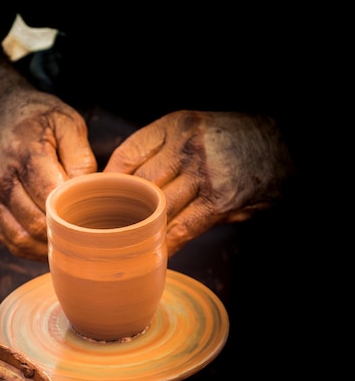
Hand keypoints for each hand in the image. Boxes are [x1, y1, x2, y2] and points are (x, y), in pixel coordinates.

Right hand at [0, 90, 96, 260]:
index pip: (51, 197)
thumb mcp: (68, 123)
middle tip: (90, 233)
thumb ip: (81, 157)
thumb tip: (88, 192)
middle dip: (65, 232)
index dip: (75, 211)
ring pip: (22, 238)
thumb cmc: (39, 120)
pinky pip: (10, 241)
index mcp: (25, 153)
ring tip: (73, 243)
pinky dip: (32, 250)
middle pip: (36, 222)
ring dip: (49, 246)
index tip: (95, 214)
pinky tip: (52, 245)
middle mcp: (2, 176)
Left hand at [104, 111, 293, 256]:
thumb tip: (128, 186)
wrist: (283, 144)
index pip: (126, 155)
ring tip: (126, 246)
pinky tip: (156, 254)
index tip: (97, 200)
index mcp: (174, 126)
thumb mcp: (196, 130)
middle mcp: (184, 146)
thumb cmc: (236, 140)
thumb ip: (165, 154)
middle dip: (120, 210)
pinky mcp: (219, 201)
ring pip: (156, 208)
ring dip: (140, 230)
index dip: (108, 182)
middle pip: (137, 185)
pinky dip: (167, 244)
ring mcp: (202, 174)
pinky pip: (183, 227)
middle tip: (104, 230)